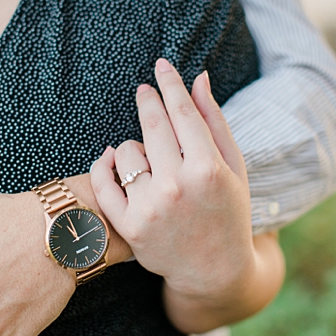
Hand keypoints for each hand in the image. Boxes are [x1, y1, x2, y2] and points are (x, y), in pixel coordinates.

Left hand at [90, 59, 253, 302]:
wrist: (215, 270)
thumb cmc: (227, 211)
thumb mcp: (232, 168)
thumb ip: (214, 122)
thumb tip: (199, 78)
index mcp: (208, 169)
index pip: (183, 114)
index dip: (170, 85)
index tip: (160, 65)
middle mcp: (177, 187)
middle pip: (152, 126)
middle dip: (147, 101)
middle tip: (144, 90)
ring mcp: (150, 207)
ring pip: (126, 152)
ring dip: (133, 147)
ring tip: (149, 159)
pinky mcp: (128, 225)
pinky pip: (103, 182)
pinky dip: (103, 165)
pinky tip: (111, 158)